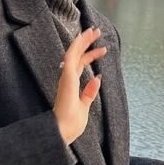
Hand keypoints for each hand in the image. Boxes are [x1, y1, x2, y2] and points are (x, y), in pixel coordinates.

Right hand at [54, 27, 106, 145]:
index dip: (90, 55)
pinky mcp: (66, 79)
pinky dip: (76, 47)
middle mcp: (67, 79)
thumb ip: (89, 93)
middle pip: (77, 56)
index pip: (81, 65)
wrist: (61, 133)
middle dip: (87, 43)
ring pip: (73, 53)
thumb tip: (97, 79)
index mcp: (71, 85)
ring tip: (94, 31)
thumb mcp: (84, 108)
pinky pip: (70, 58)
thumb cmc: (70, 125)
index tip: (102, 48)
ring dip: (83, 41)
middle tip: (97, 31)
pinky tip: (82, 38)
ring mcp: (66, 78)